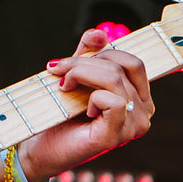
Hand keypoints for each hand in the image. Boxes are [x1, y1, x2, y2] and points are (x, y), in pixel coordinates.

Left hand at [17, 28, 153, 180]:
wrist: (39, 147)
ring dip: (81, 74)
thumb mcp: (77, 77)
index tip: (70, 61)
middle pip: (122, 67)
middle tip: (58, 71)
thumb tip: (99, 33)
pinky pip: (114, 101)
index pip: (133, 62)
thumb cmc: (60, 116)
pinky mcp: (117, 136)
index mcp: (139, 98)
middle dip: (85, 62)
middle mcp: (143, 113)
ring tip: (63, 86)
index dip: (103, 53)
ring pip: (114, 80)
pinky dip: (92, 97)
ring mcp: (133, 126)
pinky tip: (81, 109)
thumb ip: (89, 54)